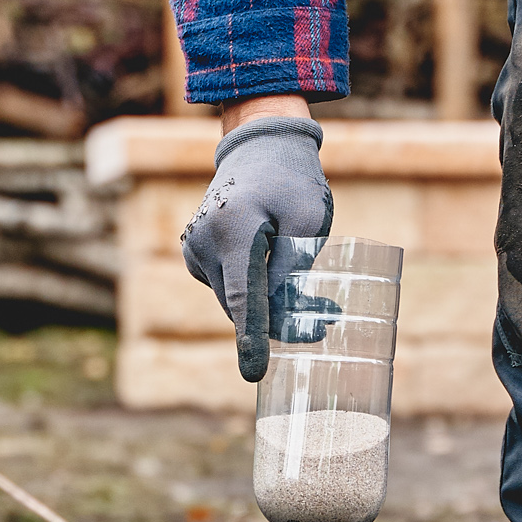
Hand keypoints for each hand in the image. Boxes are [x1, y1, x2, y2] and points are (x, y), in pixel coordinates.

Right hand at [180, 97, 330, 380]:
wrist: (259, 147)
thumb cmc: (293, 181)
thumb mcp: (307, 222)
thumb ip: (292, 270)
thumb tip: (278, 320)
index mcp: (234, 230)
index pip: (243, 297)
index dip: (253, 337)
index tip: (255, 373)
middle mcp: (204, 242)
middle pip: (241, 304)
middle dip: (279, 320)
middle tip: (326, 321)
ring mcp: (194, 248)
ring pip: (234, 299)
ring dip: (269, 306)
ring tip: (317, 300)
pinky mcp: (195, 254)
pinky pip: (227, 287)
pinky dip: (252, 291)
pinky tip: (277, 274)